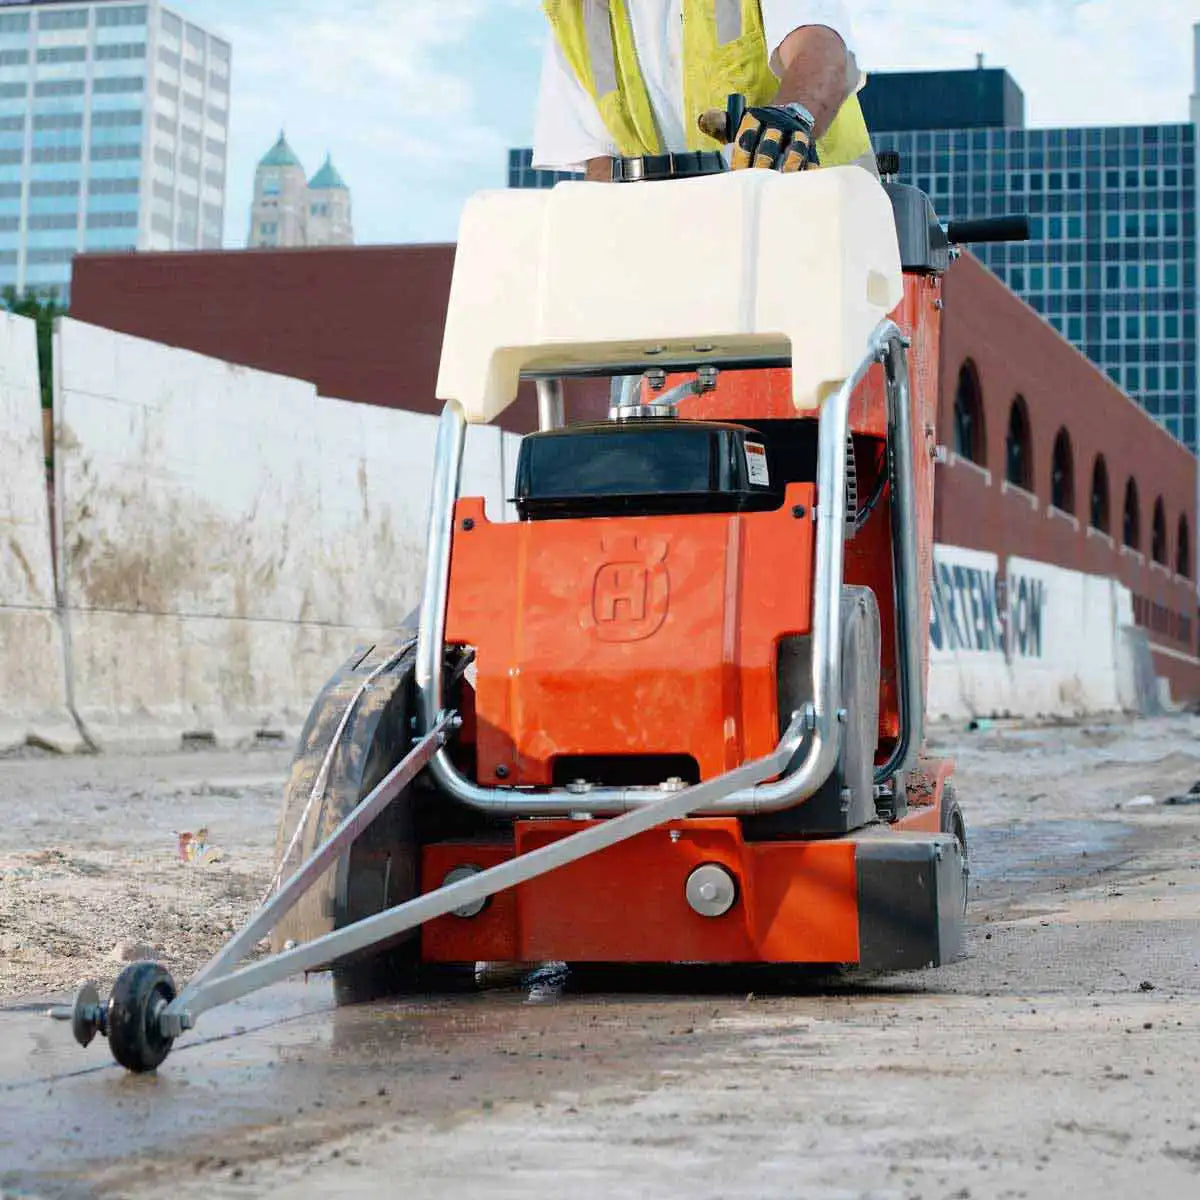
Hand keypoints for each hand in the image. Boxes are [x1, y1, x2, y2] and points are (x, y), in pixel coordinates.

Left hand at [698, 100, 814, 171]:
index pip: (748, 132)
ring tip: (782, 180)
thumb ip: (720, 125)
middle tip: (756, 177)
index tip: (736, 171)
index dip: (742, 151)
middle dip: (763, 160)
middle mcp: (777, 124)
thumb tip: (704, 119)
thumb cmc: (756, 130)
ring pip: (794, 147)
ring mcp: (795, 135)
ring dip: (788, 163)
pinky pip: (811, 158)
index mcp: (756, 118)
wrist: (790, 116)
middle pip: (770, 142)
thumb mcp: (737, 124)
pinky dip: (809, 169)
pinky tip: (804, 180)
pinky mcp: (810, 147)